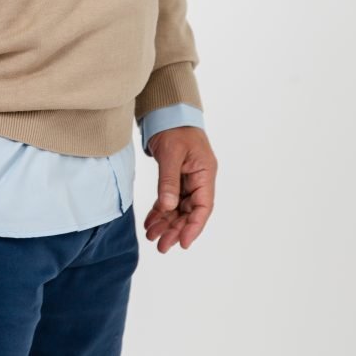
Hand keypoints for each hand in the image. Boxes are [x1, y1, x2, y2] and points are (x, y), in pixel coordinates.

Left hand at [144, 126, 216, 252]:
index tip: (182, 243)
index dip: (194, 227)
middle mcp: (199, 178)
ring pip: (178, 208)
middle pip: (190, 211)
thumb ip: (169, 181)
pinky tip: (150, 222)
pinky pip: (169, 199)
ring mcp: (188, 179)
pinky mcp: (176, 177)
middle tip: (161, 245)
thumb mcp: (171, 153)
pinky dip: (160, 210)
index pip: (203, 206)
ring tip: (152, 236)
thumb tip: (168, 206)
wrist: (167, 111)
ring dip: (166, 222)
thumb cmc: (174, 127)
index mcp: (205, 173)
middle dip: (175, 229)